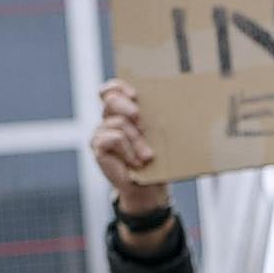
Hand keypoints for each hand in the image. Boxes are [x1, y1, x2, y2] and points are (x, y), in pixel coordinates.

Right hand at [90, 79, 168, 212]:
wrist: (149, 186)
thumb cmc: (157, 158)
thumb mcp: (160, 135)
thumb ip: (158, 119)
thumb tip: (175, 105)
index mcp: (123, 111)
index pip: (112, 89)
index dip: (120, 87)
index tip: (135, 95)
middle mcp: (109, 118)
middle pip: (111, 99)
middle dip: (128, 107)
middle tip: (143, 124)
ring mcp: (101, 132)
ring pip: (119, 123)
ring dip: (137, 140)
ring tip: (148, 156)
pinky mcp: (98, 146)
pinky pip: (113, 138)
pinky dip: (128, 150)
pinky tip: (135, 162)